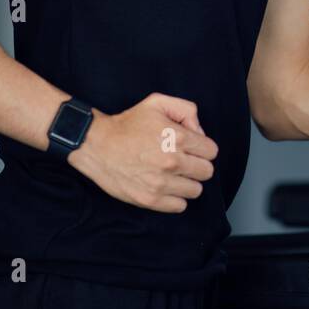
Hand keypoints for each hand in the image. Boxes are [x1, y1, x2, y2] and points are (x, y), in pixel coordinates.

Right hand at [68, 93, 218, 212]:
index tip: (190, 147)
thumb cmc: (128, 124)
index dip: (201, 148)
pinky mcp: (150, 199)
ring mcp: (161, 183)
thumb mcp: (157, 102)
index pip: (211, 151)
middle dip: (197, 165)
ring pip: (196, 190)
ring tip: (172, 174)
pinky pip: (180, 206)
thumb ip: (186, 110)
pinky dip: (175, 198)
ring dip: (187, 182)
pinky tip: (165, 186)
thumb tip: (199, 133)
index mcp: (178, 137)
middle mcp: (172, 161)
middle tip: (182, 161)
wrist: (97, 145)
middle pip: (207, 172)